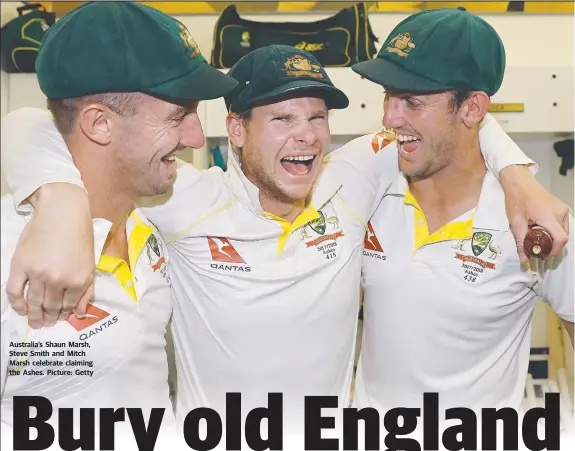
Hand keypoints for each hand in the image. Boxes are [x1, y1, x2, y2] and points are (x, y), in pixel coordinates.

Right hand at [5, 183, 94, 328]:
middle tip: (46, 324)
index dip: (64, 314)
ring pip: (34, 303)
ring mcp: (38, 274)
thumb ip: (86, 290)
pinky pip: (14, 291)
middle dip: (49, 318)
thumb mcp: (90, 263)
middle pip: (51, 307)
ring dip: (34, 316)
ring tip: (35, 322)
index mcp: (79, 280)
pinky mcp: (20, 265)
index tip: (59, 319)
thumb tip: (79, 314)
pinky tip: (20, 309)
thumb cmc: (79, 236)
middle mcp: (58, 280)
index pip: (69, 306)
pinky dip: (16, 304)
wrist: (62, 212)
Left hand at [500, 165, 569, 263]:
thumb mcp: (516, 223)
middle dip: (553, 245)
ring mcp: (563, 208)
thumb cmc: (516, 201)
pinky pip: (563, 223)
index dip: (554, 250)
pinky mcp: (562, 206)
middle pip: (563, 236)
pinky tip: (543, 229)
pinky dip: (555, 229)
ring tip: (539, 238)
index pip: (561, 238)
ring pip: (564, 230)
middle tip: (539, 247)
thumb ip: (521, 242)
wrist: (520, 183)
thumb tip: (524, 260)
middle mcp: (560, 212)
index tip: (543, 254)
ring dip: (554, 237)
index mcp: (549, 217)